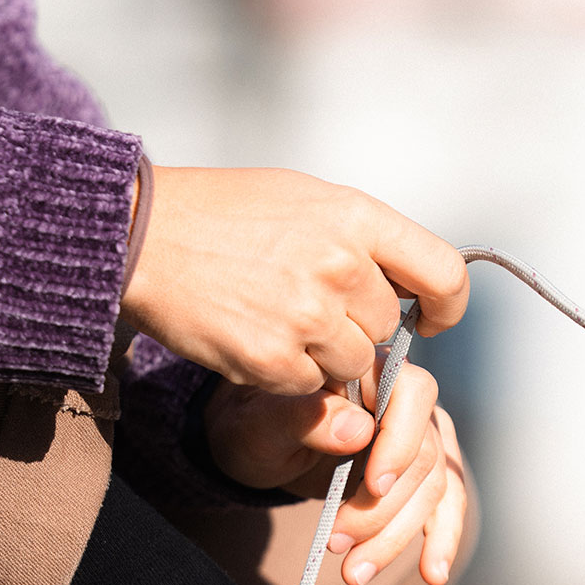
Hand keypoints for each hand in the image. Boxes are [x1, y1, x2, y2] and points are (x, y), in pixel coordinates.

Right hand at [123, 166, 469, 395]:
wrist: (139, 236)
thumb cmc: (222, 213)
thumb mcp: (303, 199)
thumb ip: (361, 240)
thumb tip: (407, 287)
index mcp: (355, 217)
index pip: (443, 273)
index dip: (445, 305)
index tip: (431, 318)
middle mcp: (341, 266)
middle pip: (388, 326)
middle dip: (358, 326)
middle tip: (306, 306)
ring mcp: (309, 316)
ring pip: (354, 363)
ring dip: (324, 354)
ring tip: (275, 317)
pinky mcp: (276, 361)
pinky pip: (312, 385)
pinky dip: (289, 373)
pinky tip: (253, 335)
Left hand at [204, 356, 468, 584]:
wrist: (260, 443)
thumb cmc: (258, 422)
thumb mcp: (262, 421)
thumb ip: (302, 417)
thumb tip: (357, 430)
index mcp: (371, 368)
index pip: (412, 395)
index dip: (399, 443)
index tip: (374, 487)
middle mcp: (408, 401)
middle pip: (422, 455)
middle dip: (381, 509)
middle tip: (336, 542)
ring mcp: (420, 439)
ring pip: (431, 490)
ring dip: (396, 537)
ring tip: (354, 572)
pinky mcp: (421, 477)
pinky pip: (443, 507)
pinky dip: (440, 541)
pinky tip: (432, 573)